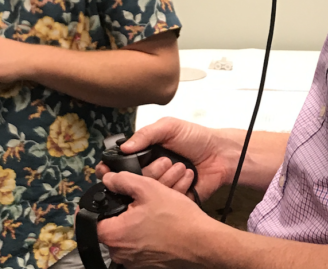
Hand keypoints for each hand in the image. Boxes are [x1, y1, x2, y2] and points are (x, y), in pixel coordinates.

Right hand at [96, 118, 236, 202]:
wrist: (220, 154)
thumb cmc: (196, 138)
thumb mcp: (169, 127)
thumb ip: (145, 134)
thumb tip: (124, 147)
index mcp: (145, 155)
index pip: (122, 165)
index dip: (114, 170)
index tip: (107, 171)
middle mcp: (150, 172)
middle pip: (134, 181)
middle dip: (150, 171)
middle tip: (165, 161)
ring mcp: (162, 187)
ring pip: (149, 192)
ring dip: (167, 177)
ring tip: (181, 166)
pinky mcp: (174, 199)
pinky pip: (166, 200)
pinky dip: (178, 186)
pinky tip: (189, 175)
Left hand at [97, 171, 218, 268]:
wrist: (202, 242)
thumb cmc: (176, 218)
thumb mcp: (148, 189)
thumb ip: (123, 181)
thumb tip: (108, 179)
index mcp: (113, 234)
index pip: (90, 220)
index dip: (94, 205)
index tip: (102, 197)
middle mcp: (119, 252)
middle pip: (111, 226)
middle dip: (121, 210)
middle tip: (136, 199)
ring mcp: (134, 261)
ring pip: (127, 234)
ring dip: (135, 220)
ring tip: (153, 207)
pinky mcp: (147, 263)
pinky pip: (140, 243)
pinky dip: (146, 231)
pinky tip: (160, 221)